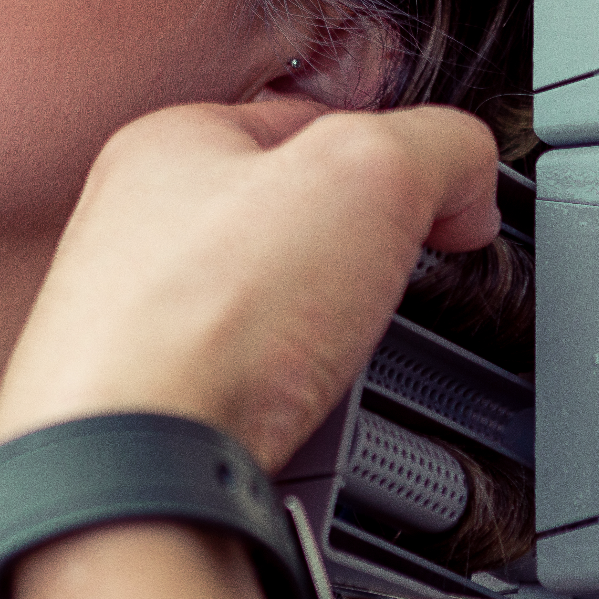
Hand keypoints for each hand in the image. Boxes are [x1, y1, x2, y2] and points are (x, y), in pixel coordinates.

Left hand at [0, 98, 499, 469]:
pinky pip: (247, 396)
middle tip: (385, 286)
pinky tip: (295, 418)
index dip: (393, 157)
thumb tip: (467, 177)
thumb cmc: (209, 323)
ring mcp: (130, 329)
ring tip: (333, 367)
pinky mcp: (143, 413)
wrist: (132, 477)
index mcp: (170, 146)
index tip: (440, 204)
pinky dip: (288, 409)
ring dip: (326, 345)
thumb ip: (441, 147)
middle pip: (296, 225)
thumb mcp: (373, 173)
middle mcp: (135, 233)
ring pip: (274, 320)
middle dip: (358, 261)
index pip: (314, 121)